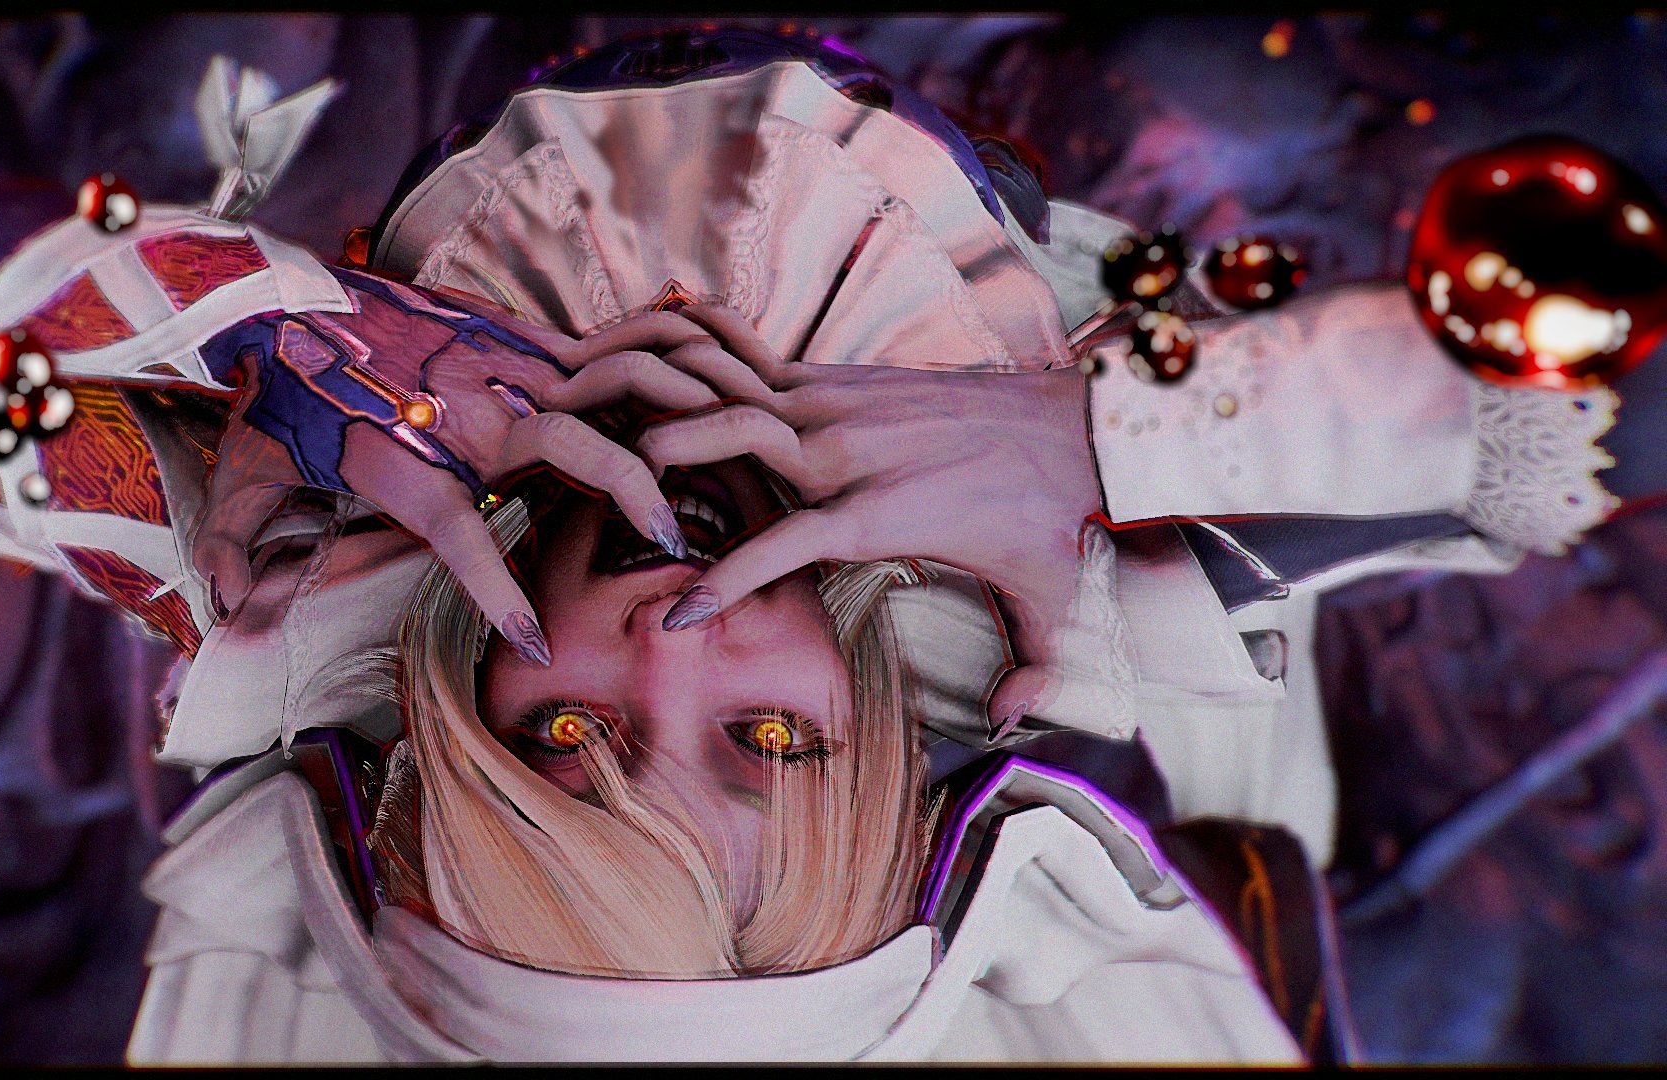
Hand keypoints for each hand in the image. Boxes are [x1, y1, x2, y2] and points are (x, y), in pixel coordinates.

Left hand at [192, 289, 725, 665]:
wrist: (280, 295)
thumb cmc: (273, 396)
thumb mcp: (244, 475)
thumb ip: (237, 546)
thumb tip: (226, 609)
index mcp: (405, 465)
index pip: (464, 540)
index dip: (502, 594)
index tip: (536, 644)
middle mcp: (462, 417)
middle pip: (570, 451)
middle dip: (630, 493)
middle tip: (669, 536)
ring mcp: (489, 368)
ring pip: (594, 392)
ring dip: (649, 423)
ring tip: (700, 457)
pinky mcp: (502, 335)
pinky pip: (584, 353)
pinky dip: (631, 373)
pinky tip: (674, 392)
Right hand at [560, 304, 1113, 734]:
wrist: (1085, 423)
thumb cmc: (1056, 516)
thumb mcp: (1048, 604)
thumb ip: (1030, 672)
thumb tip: (1012, 724)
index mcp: (883, 514)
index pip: (779, 545)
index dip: (724, 582)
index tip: (676, 619)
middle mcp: (852, 451)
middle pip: (733, 433)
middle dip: (665, 454)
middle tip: (611, 480)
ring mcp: (847, 403)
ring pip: (737, 388)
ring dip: (677, 404)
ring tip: (619, 429)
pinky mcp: (849, 379)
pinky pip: (760, 368)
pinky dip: (710, 373)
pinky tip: (671, 383)